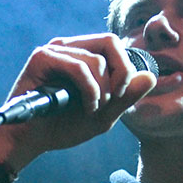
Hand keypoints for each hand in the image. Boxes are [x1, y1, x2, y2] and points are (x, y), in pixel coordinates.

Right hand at [0, 34, 156, 173]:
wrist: (31, 140)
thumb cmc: (62, 126)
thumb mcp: (104, 114)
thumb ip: (126, 97)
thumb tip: (151, 76)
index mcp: (82, 55)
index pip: (115, 45)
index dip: (126, 69)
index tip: (120, 95)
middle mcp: (69, 48)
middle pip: (110, 41)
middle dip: (121, 73)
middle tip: (114, 98)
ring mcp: (54, 51)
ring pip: (96, 59)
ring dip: (102, 90)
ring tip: (92, 109)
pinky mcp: (42, 58)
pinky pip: (78, 66)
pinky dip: (89, 90)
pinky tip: (85, 106)